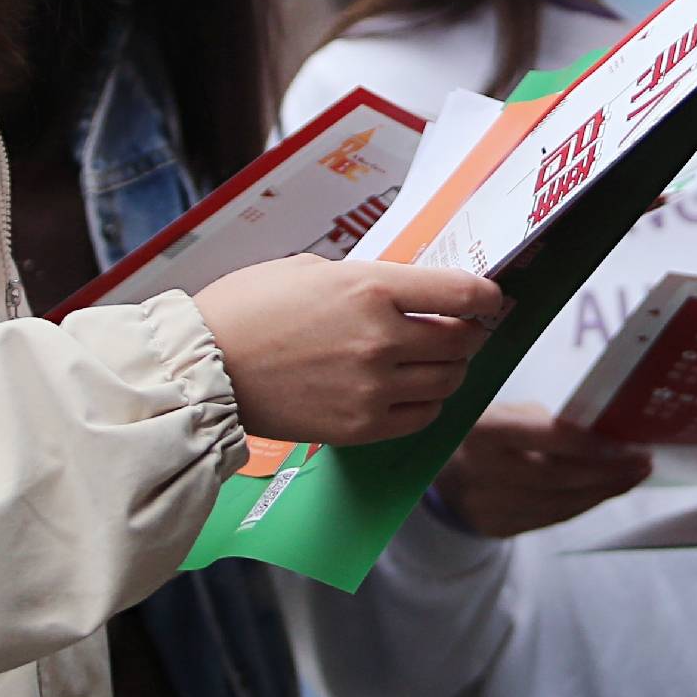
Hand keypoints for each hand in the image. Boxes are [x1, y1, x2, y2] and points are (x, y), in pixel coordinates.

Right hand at [194, 256, 506, 449]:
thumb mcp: (312, 269)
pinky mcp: (360, 427)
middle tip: (463, 329)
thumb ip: (369, 282)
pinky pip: (423, 417)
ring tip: (436, 360)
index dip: (488, 295)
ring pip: (448, 381)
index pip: (463, 292)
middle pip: (462, 340)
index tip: (492, 298)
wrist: (204, 367)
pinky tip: (414, 391)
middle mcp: (381, 339)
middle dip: (469, 333)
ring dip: (451, 370)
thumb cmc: (248, 308)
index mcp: (371, 287)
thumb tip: (412, 294)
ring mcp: (372, 387)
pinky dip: (429, 403)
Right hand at [434, 405, 653, 538]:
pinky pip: (551, 518)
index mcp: (482, 431)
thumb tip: (597, 432)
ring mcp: (488, 506)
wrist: (434, 472)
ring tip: (633, 476)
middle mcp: (482, 472)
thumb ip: (542, 421)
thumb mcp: (500, 412)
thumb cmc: (481, 431)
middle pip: (558, 477)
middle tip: (642, 462)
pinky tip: (605, 491)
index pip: (544, 437)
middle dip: (608, 472)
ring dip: (603, 491)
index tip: (626, 444)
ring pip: (559, 503)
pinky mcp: (497, 527)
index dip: (589, 444)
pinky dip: (583, 504)